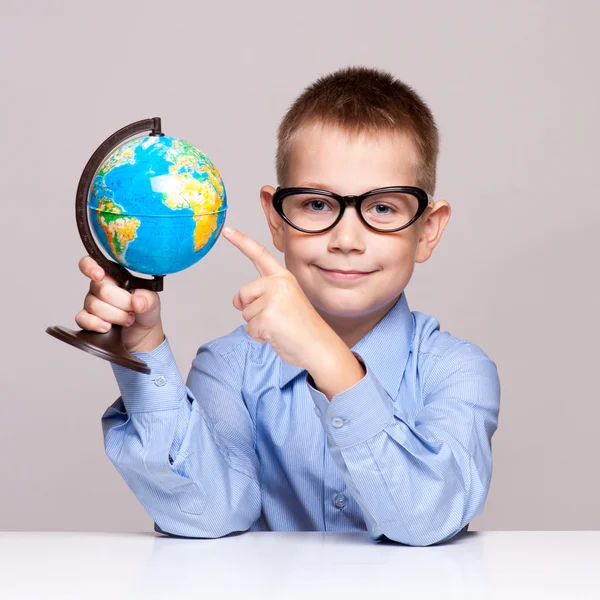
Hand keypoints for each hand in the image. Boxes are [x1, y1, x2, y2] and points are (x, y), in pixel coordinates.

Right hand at [75, 256, 163, 351]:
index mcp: (114, 275)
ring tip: (128, 319)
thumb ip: (148, 300)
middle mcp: (100, 286)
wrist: (143, 333)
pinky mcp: (88, 319)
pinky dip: (96, 324)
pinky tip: (107, 327)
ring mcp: (92, 302)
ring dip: (115, 316)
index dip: (90, 267)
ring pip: (94, 305)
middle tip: (133, 310)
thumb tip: (137, 301)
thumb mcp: (153, 303)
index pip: (92, 262)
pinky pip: (82, 318)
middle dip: (122, 304)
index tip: (99, 275)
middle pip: (101, 289)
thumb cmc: (145, 312)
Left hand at [222, 227, 337, 368]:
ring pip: (245, 313)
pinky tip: (277, 336)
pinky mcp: (267, 317)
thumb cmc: (302, 327)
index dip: (241, 241)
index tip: (226, 230)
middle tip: (277, 319)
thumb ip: (260, 296)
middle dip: (253, 310)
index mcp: (284, 277)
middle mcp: (278, 284)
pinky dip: (259, 336)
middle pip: (244, 293)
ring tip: (280, 327)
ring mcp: (273, 299)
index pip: (259, 255)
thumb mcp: (282, 304)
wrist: (318, 346)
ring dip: (258, 325)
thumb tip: (236, 301)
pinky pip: (249, 329)